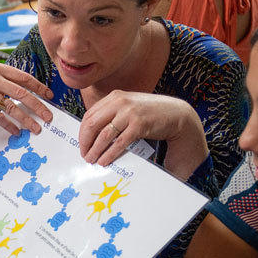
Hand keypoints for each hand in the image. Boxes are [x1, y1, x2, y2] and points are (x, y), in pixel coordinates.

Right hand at [0, 61, 53, 138]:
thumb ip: (3, 76)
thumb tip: (22, 87)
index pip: (24, 78)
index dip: (39, 87)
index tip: (50, 95)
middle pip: (22, 94)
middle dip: (39, 106)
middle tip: (49, 116)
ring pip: (12, 108)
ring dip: (26, 120)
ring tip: (36, 129)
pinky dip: (9, 125)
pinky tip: (17, 131)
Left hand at [78, 91, 207, 172]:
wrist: (175, 113)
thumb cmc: (150, 112)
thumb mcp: (128, 106)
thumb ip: (112, 113)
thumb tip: (92, 132)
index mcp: (114, 97)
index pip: (89, 115)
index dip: (82, 132)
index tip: (81, 144)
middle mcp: (120, 102)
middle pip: (92, 124)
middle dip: (85, 142)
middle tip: (84, 154)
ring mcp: (130, 113)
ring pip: (104, 135)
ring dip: (95, 150)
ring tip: (92, 159)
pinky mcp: (139, 125)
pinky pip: (120, 143)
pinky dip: (110, 154)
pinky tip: (105, 160)